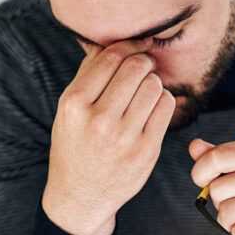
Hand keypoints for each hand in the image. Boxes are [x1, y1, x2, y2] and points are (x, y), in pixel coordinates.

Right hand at [43, 39, 175, 234]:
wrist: (80, 195)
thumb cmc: (75, 143)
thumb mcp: (68, 108)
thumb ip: (87, 73)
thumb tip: (111, 39)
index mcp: (74, 104)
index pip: (111, 57)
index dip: (129, 45)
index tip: (136, 46)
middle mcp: (98, 120)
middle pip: (136, 68)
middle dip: (144, 61)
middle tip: (145, 65)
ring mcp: (124, 138)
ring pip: (154, 86)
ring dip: (154, 82)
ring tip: (145, 90)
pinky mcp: (146, 151)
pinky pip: (166, 107)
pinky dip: (163, 101)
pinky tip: (152, 107)